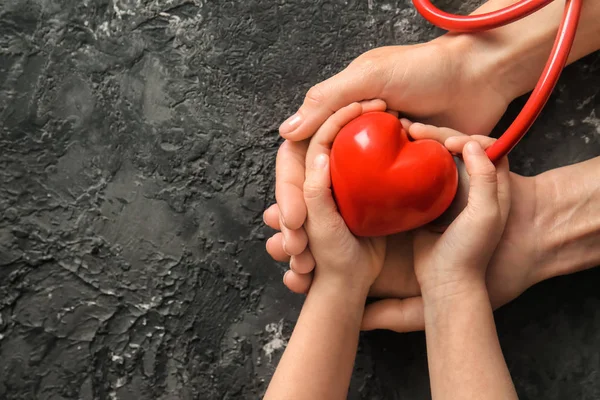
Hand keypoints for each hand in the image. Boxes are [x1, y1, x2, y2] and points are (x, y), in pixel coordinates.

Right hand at [268, 37, 512, 292]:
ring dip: (332, 222)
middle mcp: (355, 138)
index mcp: (338, 114)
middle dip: (306, 213)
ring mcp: (381, 155)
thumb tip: (285, 133)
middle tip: (300, 245)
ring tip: (317, 251)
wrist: (481, 79)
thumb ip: (327, 99)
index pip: (300, 156)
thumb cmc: (425, 70)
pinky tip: (364, 230)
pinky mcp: (408, 168)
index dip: (289, 188)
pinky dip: (374, 210)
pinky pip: (384, 193)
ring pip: (346, 194)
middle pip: (318, 180)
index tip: (291, 218)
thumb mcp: (372, 75)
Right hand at [361, 125, 541, 331]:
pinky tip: (394, 158)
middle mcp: (471, 188)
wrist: (446, 283)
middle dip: (437, 135)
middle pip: (457, 150)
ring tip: (401, 136)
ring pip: (437, 160)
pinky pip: (420, 177)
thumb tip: (470, 143)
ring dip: (421, 146)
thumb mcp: (485, 214)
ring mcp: (448, 196)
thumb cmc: (469, 251)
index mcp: (492, 187)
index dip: (467, 137)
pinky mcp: (428, 205)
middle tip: (413, 130)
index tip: (447, 142)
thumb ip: (485, 178)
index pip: (487, 148)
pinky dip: (409, 164)